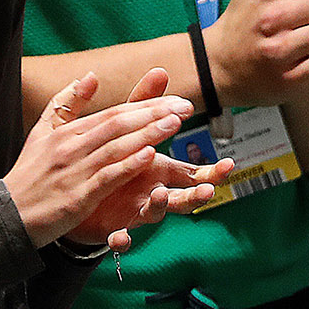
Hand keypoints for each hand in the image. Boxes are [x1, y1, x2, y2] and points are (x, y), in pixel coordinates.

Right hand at [4, 74, 199, 247]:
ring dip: (148, 133)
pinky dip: (128, 164)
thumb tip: (90, 75)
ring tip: (174, 123)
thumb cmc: (28, 176)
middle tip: (185, 107)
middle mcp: (72, 146)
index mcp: (67, 132)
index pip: (113, 112)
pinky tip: (149, 155)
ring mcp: (74, 170)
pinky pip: (107, 176)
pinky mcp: (77, 196)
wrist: (7, 216)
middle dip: (154, 114)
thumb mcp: (41, 133)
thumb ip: (67, 103)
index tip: (174, 100)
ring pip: (117, 146)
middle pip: (119, 124)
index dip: (146, 105)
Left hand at [59, 70, 230, 249]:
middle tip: (208, 191)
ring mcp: (135, 211)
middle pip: (182, 196)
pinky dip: (121, 238)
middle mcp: (153, 191)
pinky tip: (119, 237)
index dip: (211, 171)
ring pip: (155, 213)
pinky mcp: (114, 227)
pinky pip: (120, 237)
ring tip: (157, 197)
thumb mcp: (125, 127)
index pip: (192, 171)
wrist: (78, 193)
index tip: (230, 165)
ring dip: (159, 207)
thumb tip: (160, 70)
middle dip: (197, 194)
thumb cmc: (111, 158)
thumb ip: (144, 103)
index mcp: (159, 169)